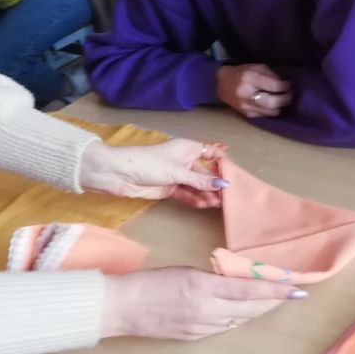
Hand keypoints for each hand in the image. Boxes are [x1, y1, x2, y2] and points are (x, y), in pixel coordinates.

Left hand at [78, 138, 227, 206]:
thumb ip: (201, 181)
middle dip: (216, 184)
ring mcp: (177, 175)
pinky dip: (195, 199)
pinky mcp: (169, 188)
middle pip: (206, 173)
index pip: (212, 153)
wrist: (119, 174)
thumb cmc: (149, 163)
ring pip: (197, 185)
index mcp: (189, 148)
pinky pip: (186, 194)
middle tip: (230, 198)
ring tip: (219, 206)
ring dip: (207, 194)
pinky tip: (204, 206)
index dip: (223, 163)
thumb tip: (224, 185)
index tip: (236, 176)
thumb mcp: (177, 172)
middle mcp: (185, 160)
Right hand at [100, 267, 304, 339]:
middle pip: (250, 309)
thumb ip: (213, 278)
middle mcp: (207, 311)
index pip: (249, 291)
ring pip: (238, 320)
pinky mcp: (193, 338)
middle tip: (289, 294)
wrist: (121, 308)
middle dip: (272, 302)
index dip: (275, 292)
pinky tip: (240, 313)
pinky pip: (222, 328)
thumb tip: (236, 283)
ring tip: (270, 301)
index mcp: (204, 288)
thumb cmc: (149, 281)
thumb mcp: (186, 270)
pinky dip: (235, 319)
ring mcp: (200, 328)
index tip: (296, 290)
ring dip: (255, 311)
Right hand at [216, 64, 293, 117]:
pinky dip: (272, 109)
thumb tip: (285, 84)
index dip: (285, 86)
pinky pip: (266, 115)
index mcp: (249, 79)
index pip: (273, 86)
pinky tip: (272, 102)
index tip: (289, 84)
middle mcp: (247, 95)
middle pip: (273, 103)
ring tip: (281, 98)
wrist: (220, 85)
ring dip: (280, 105)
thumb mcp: (255, 67)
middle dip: (286, 99)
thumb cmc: (240, 73)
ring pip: (272, 112)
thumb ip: (271, 74)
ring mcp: (246, 107)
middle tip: (290, 94)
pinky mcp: (247, 115)